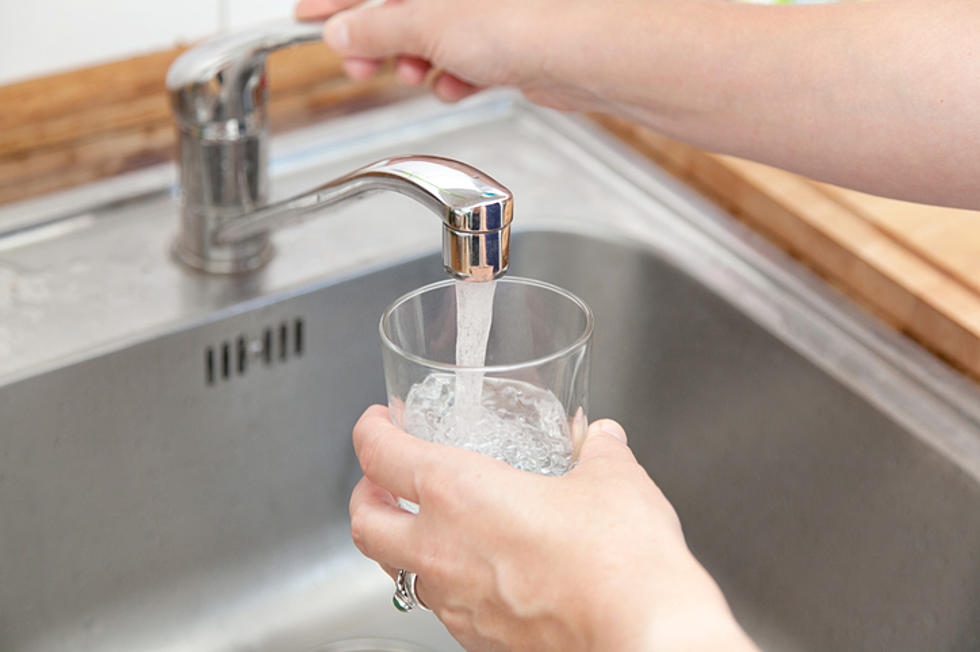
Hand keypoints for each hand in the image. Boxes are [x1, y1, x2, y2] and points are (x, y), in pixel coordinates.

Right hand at [294, 0, 617, 108]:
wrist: (586, 54)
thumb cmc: (523, 17)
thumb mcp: (426, 22)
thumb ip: (376, 29)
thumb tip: (342, 34)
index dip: (336, 0)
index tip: (308, 18)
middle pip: (402, 7)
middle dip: (379, 39)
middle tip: (359, 65)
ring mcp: (490, 10)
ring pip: (434, 36)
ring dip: (417, 61)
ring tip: (415, 75)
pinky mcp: (510, 41)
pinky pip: (466, 58)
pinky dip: (455, 74)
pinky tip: (454, 86)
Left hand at [349, 405, 756, 650]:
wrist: (643, 636)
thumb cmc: (620, 560)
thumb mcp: (613, 481)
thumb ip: (599, 451)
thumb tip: (601, 438)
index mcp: (458, 493)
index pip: (380, 454)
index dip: (371, 431)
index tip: (379, 422)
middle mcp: (441, 550)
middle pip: (364, 524)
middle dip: (365, 496)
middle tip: (382, 480)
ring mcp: (455, 604)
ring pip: (398, 572)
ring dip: (402, 544)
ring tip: (429, 527)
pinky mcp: (478, 642)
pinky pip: (441, 609)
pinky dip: (444, 584)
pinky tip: (478, 573)